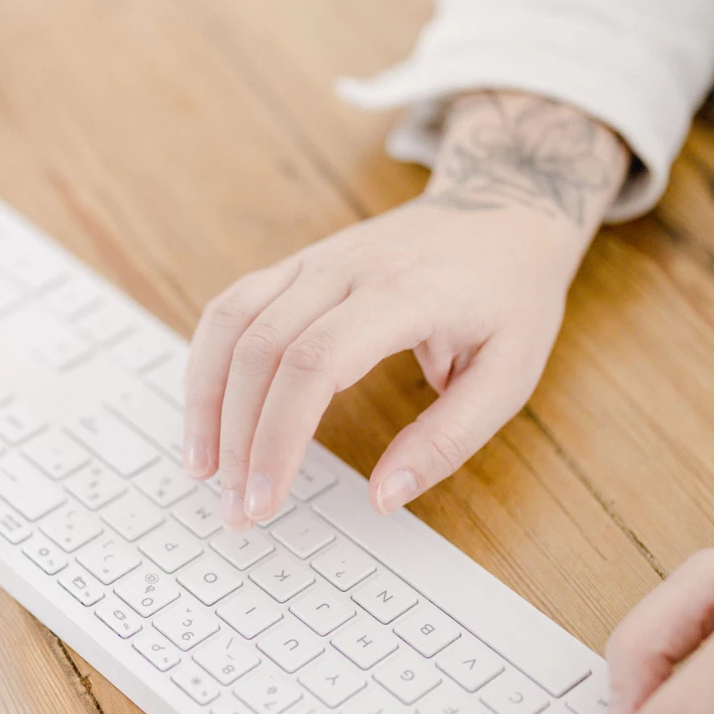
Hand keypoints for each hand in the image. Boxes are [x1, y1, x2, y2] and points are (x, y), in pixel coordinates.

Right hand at [182, 91, 627, 529]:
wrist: (502, 204)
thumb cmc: (510, 294)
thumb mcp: (510, 374)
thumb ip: (448, 439)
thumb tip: (383, 497)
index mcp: (405, 293)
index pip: (315, 362)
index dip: (278, 435)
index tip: (266, 498)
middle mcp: (347, 269)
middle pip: (262, 350)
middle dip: (237, 437)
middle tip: (236, 509)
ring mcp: (316, 260)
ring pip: (233, 323)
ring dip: (206, 400)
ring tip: (202, 469)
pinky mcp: (299, 263)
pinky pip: (233, 306)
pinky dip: (208, 361)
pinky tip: (206, 413)